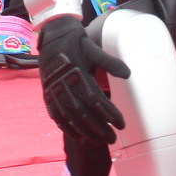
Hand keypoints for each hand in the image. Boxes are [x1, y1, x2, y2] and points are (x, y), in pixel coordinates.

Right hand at [36, 15, 129, 144]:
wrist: (52, 34)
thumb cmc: (76, 41)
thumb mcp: (93, 48)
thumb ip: (109, 62)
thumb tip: (128, 74)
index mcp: (77, 74)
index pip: (96, 101)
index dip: (109, 114)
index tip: (121, 124)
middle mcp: (64, 85)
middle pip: (83, 114)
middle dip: (99, 129)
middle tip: (113, 138)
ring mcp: (53, 91)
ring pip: (70, 118)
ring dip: (85, 132)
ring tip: (99, 141)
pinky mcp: (47, 93)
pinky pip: (56, 115)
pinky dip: (66, 127)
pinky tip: (77, 135)